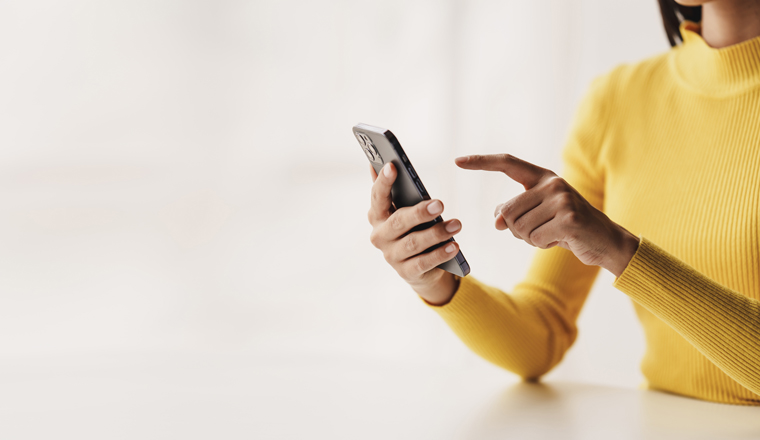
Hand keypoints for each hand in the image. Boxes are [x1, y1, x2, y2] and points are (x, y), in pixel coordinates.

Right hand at [367, 162, 461, 304]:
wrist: (419, 268)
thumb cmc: (411, 229)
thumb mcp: (403, 209)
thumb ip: (392, 190)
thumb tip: (377, 162)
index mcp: (377, 215)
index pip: (377, 196)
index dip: (384, 181)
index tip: (393, 166)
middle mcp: (379, 236)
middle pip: (398, 222)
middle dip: (419, 212)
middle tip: (440, 204)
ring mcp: (391, 256)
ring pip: (414, 243)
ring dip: (437, 233)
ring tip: (457, 225)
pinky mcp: (406, 272)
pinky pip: (424, 262)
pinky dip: (440, 254)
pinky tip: (454, 246)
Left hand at [455, 154, 638, 276]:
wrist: (604, 241)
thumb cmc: (565, 227)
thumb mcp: (537, 216)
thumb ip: (514, 212)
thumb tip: (497, 220)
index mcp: (542, 178)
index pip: (508, 163)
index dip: (482, 162)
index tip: (457, 160)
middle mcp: (552, 183)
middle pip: (507, 211)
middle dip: (515, 229)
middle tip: (538, 231)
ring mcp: (562, 200)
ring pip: (519, 228)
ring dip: (529, 239)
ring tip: (552, 233)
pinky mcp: (568, 219)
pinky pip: (535, 239)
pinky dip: (542, 245)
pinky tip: (560, 240)